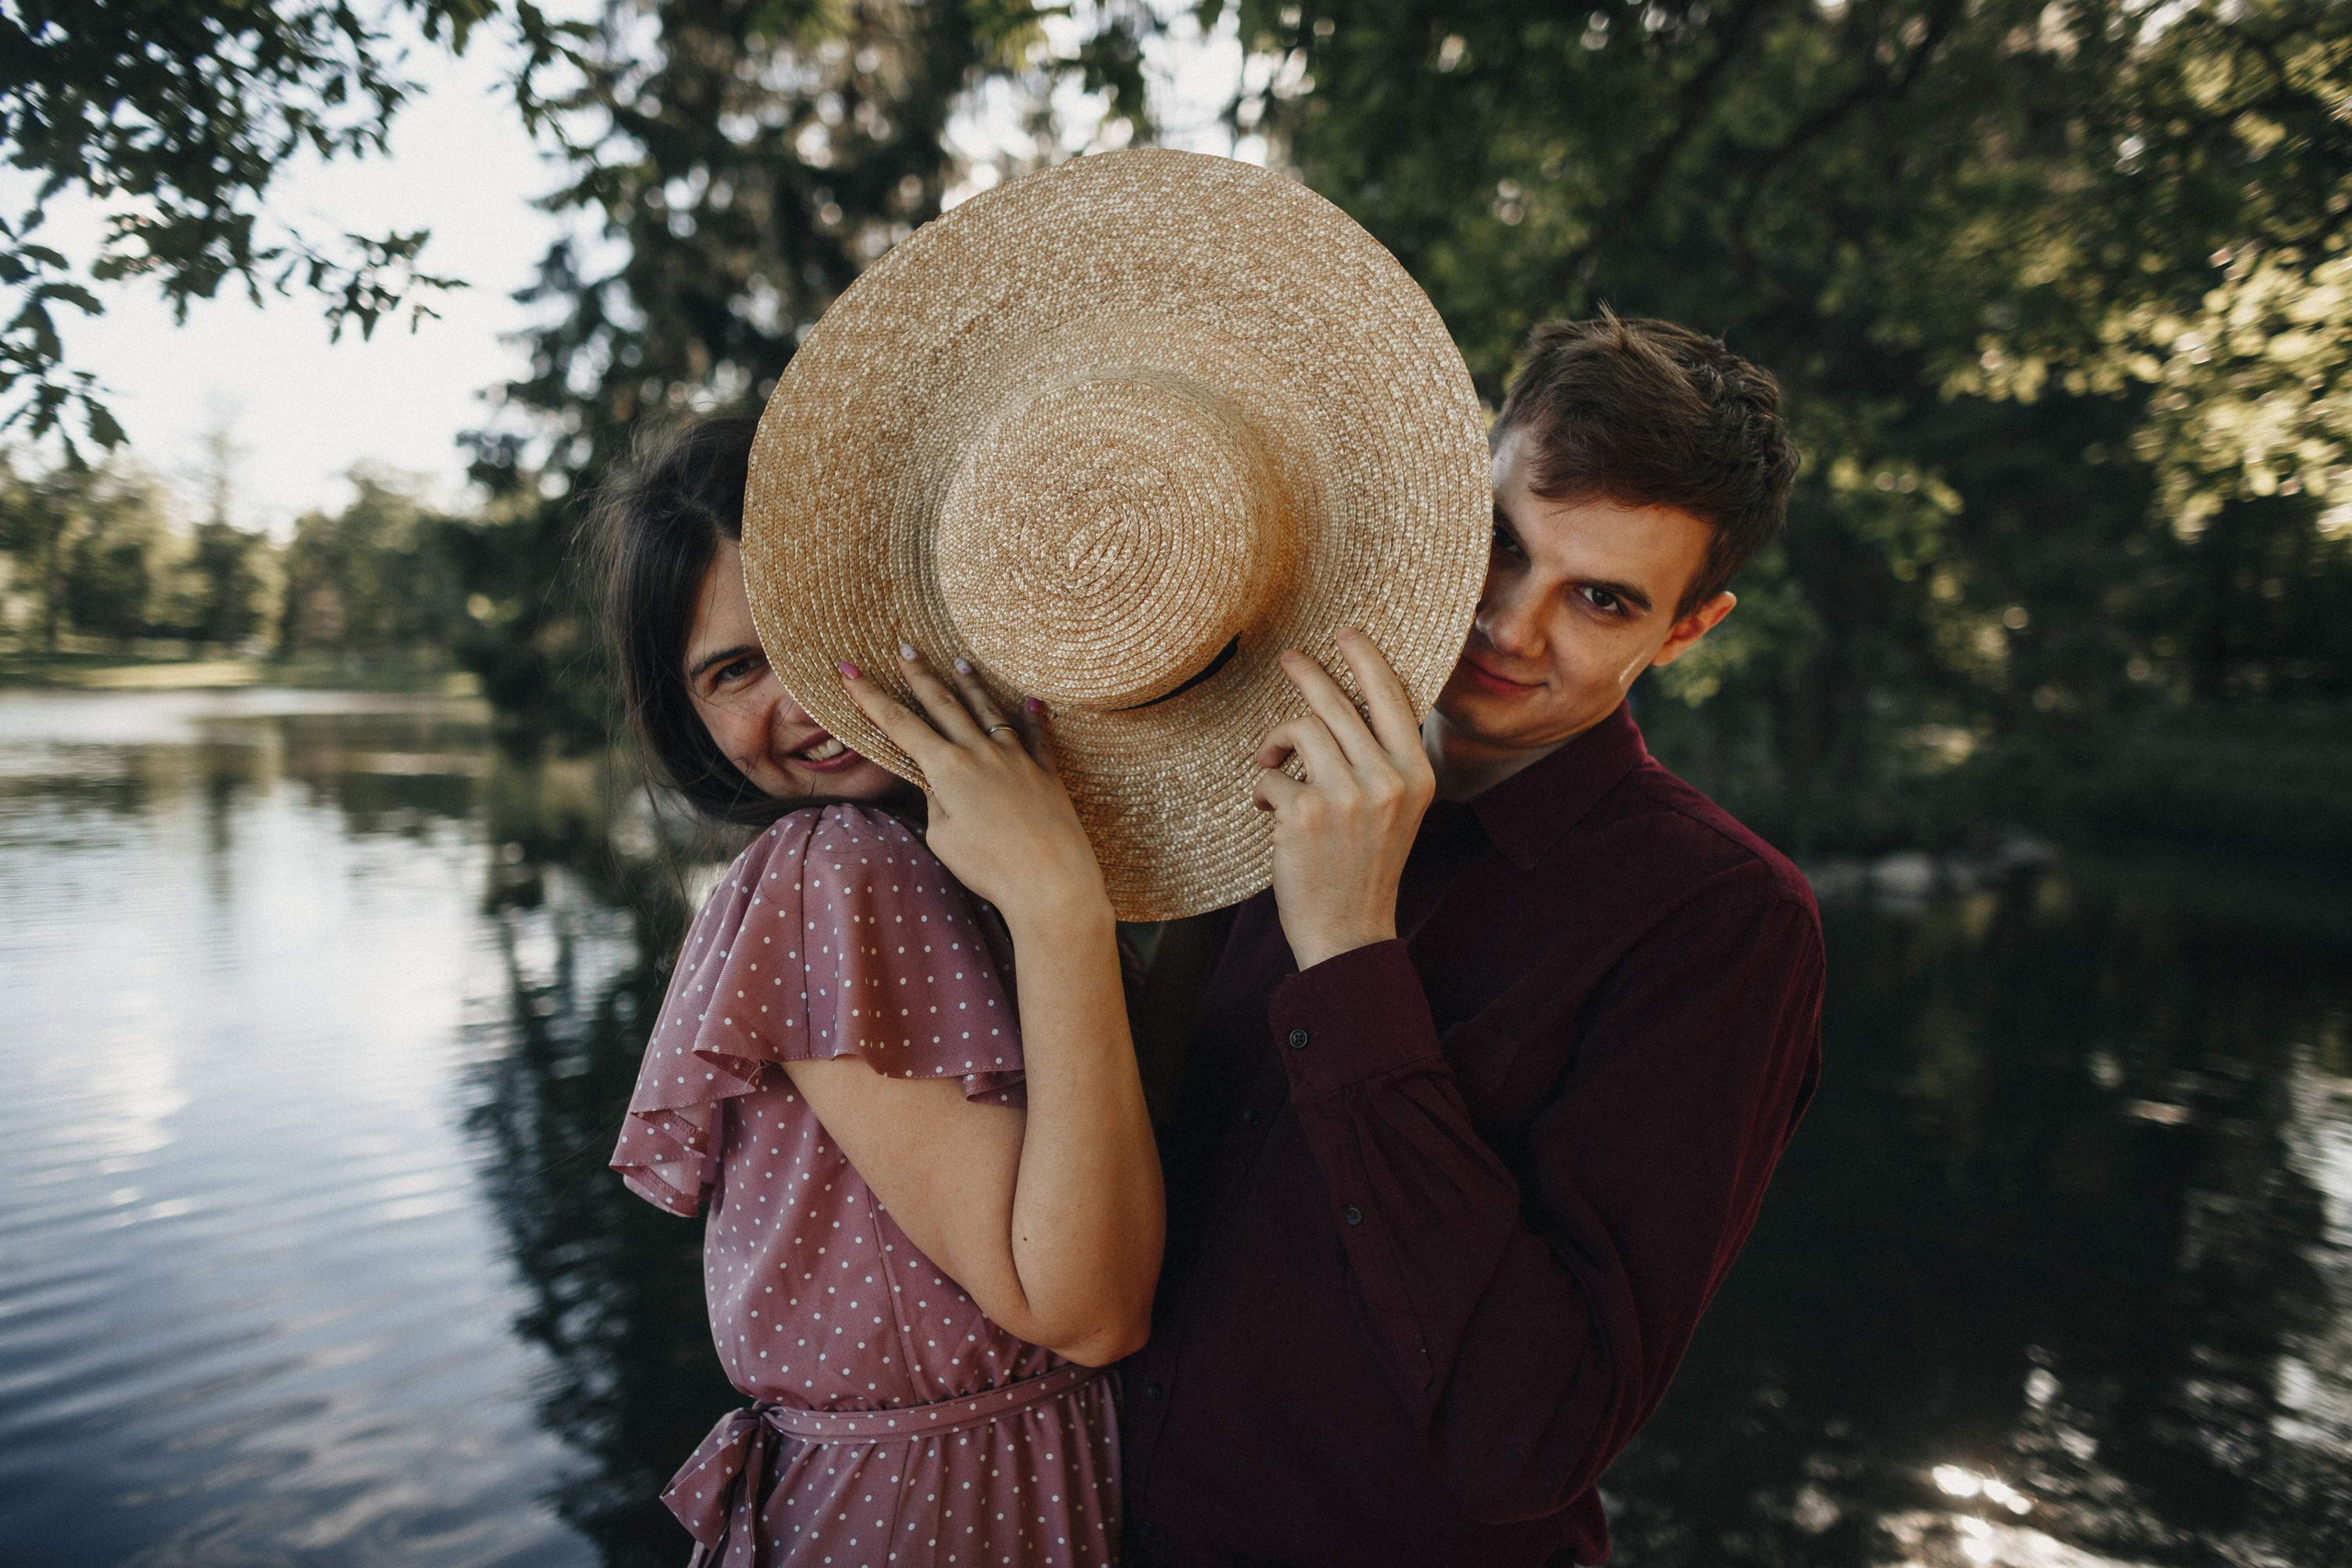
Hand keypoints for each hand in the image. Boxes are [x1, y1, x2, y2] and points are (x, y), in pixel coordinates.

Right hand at [840, 646, 1109, 932]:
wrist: (1050, 880)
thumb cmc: (990, 866)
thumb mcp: (943, 837)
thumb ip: (936, 803)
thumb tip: (941, 785)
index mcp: (948, 768)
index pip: (900, 725)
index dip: (871, 697)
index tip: (850, 671)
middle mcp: (981, 752)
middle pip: (943, 704)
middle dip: (919, 675)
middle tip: (904, 647)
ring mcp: (1016, 758)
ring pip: (988, 710)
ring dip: (970, 685)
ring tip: (958, 662)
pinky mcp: (1046, 772)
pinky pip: (1036, 737)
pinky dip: (1032, 718)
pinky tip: (1031, 702)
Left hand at [1251, 629, 1435, 970]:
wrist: (1349, 930)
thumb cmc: (1364, 864)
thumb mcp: (1395, 807)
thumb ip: (1381, 758)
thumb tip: (1346, 702)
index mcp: (1416, 774)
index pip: (1391, 696)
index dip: (1365, 658)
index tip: (1344, 632)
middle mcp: (1387, 779)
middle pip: (1337, 703)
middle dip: (1307, 674)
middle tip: (1290, 659)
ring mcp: (1346, 796)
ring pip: (1299, 730)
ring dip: (1276, 742)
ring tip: (1271, 761)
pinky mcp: (1304, 814)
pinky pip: (1269, 774)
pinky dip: (1263, 789)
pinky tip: (1271, 812)